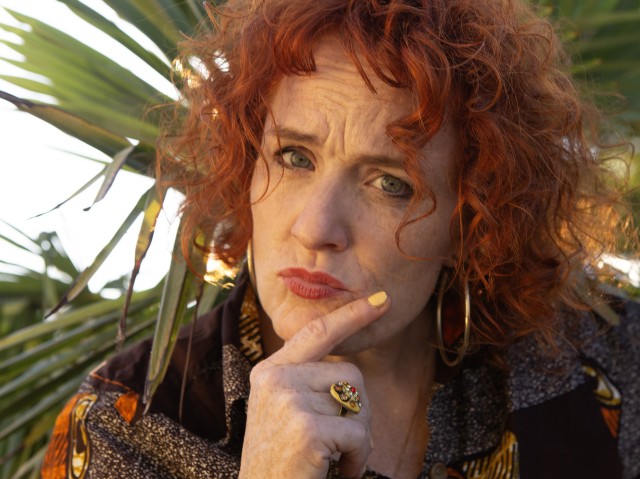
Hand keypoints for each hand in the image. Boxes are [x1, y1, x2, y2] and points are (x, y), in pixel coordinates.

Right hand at [238, 292, 389, 478]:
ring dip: (358, 438)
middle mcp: (276, 379)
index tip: (382, 301)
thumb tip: (350, 374)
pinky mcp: (306, 427)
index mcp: (270, 372)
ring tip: (334, 459)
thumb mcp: (284, 413)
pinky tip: (337, 471)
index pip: (316, 333)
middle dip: (358, 409)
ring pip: (357, 402)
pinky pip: (358, 434)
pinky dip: (357, 458)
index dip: (351, 315)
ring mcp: (288, 401)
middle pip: (349, 372)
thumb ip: (307, 384)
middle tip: (343, 442)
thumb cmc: (282, 462)